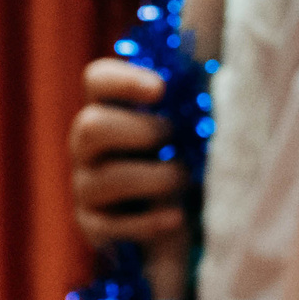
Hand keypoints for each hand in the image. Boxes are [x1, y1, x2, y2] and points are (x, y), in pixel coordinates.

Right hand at [71, 58, 191, 298]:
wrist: (178, 218)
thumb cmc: (184, 159)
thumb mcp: (189, 127)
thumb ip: (191, 100)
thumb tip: (211, 74)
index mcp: (110, 108)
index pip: (97, 80)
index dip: (124, 80)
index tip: (161, 89)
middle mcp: (87, 145)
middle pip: (90, 126)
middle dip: (140, 132)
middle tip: (173, 138)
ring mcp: (86, 185)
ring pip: (106, 178)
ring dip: (155, 178)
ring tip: (184, 178)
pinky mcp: (92, 225)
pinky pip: (111, 225)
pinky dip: (149, 221)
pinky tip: (176, 217)